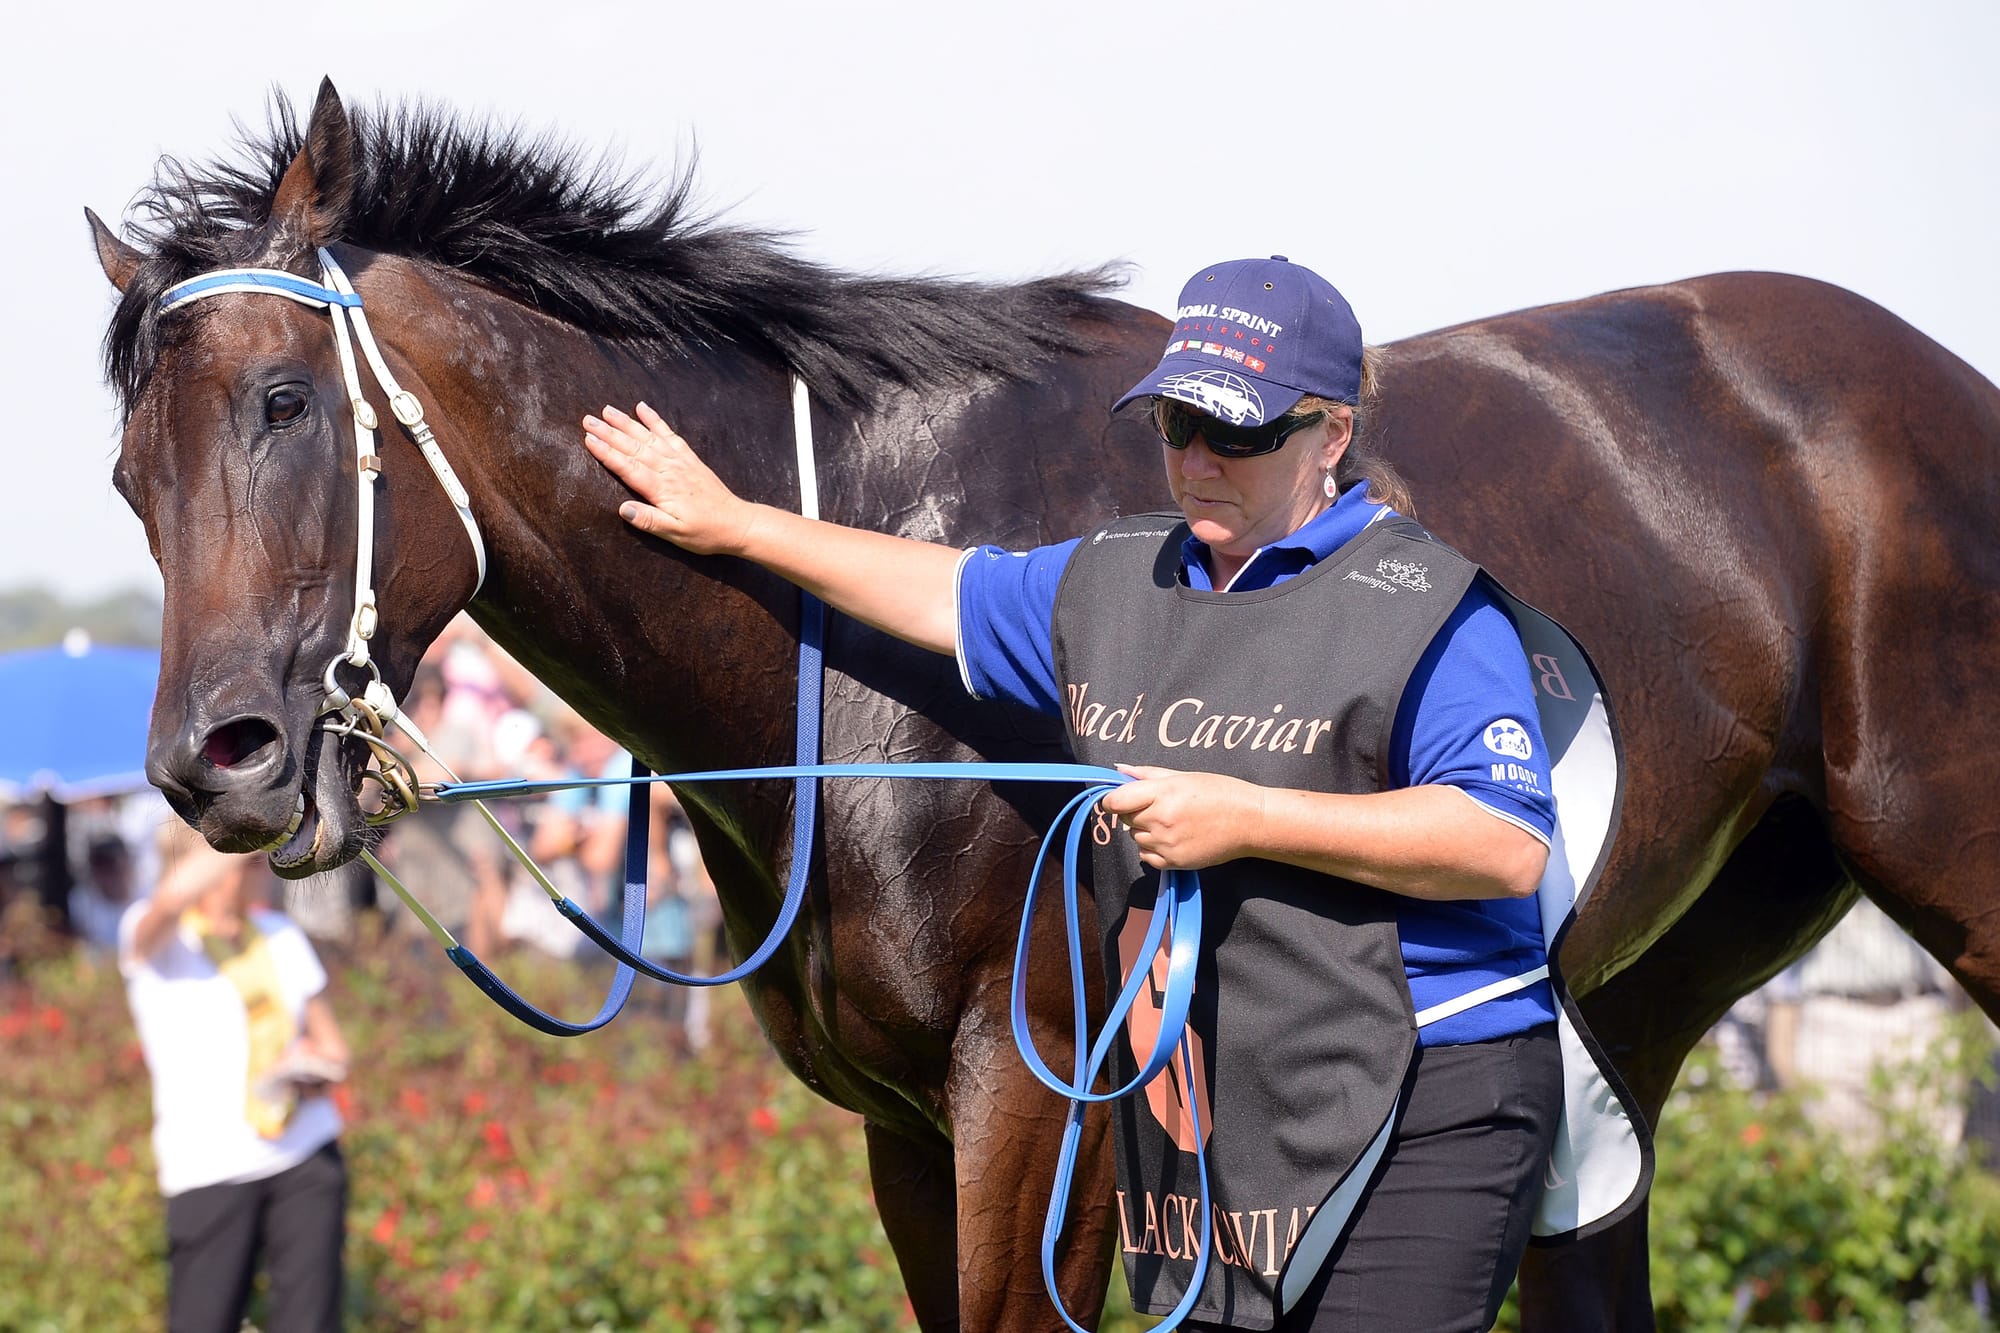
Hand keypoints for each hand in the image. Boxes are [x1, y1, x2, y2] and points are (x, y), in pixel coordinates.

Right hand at [581, 403, 757, 554]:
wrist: (736, 523)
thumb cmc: (705, 533)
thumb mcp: (676, 534)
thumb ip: (649, 521)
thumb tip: (623, 509)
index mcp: (662, 489)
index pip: (629, 467)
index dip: (607, 453)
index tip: (588, 438)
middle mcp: (670, 470)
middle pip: (634, 447)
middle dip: (609, 433)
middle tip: (588, 419)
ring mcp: (680, 461)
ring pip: (649, 437)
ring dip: (627, 423)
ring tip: (607, 409)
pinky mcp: (689, 458)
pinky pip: (669, 434)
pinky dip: (655, 420)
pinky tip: (643, 408)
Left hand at [1096, 765, 1265, 869]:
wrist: (1249, 821)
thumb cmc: (1220, 792)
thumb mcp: (1183, 776)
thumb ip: (1147, 774)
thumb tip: (1119, 770)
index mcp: (1162, 793)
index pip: (1115, 802)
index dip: (1112, 800)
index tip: (1118, 799)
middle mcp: (1160, 820)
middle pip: (1124, 819)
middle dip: (1133, 812)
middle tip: (1158, 806)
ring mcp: (1166, 844)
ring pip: (1135, 837)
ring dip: (1144, 830)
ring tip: (1171, 822)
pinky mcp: (1174, 862)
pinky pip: (1146, 856)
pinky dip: (1152, 848)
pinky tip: (1172, 838)